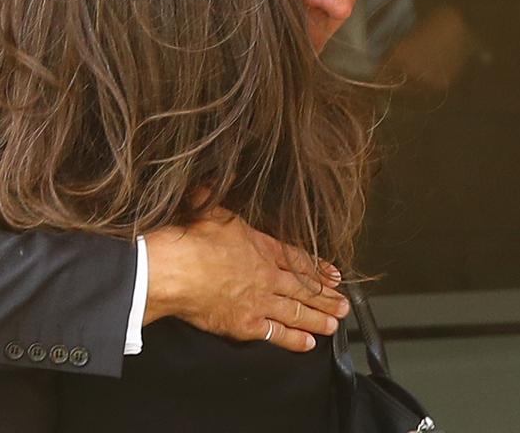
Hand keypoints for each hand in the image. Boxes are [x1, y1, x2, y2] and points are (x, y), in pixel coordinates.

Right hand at [143, 208, 348, 351]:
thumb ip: (218, 194)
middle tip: (343, 304)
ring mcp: (259, 301)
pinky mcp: (245, 324)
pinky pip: (276, 334)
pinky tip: (307, 344)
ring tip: (334, 323)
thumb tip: (222, 174)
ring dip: (318, 319)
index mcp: (261, 247)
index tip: (334, 274)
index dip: (318, 268)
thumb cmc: (190, 239)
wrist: (175, 269)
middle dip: (326, 297)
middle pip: (304, 288)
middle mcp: (266, 276)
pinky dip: (293, 340)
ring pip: (296, 312)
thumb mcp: (209, 207)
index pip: (298, 259)